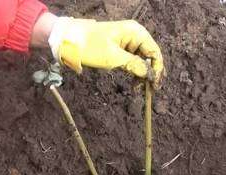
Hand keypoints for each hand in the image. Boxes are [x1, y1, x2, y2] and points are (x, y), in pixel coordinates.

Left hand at [48, 18, 163, 87]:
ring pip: (142, 61)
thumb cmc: (90, 46)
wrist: (69, 41)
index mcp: (135, 33)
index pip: (154, 52)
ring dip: (142, 75)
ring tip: (138, 89)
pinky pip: (133, 62)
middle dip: (150, 73)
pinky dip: (135, 73)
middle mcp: (134, 36)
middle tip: (150, 90)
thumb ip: (134, 65)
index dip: (157, 69)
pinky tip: (134, 84)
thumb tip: (150, 75)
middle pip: (150, 57)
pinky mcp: (120, 50)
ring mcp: (127, 43)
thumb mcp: (113, 57)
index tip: (154, 85)